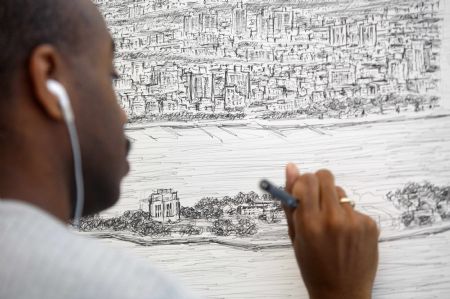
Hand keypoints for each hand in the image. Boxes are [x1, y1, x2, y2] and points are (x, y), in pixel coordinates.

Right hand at [284, 164, 378, 298]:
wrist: (342, 293)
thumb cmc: (313, 266)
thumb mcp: (295, 235)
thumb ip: (290, 200)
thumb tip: (290, 168)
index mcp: (310, 222)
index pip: (307, 180)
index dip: (302, 183)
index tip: (301, 191)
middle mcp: (333, 219)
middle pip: (326, 177)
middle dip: (318, 185)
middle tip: (316, 202)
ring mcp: (354, 221)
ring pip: (340, 192)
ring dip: (333, 202)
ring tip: (331, 225)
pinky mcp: (370, 225)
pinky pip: (354, 207)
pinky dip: (347, 216)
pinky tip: (345, 235)